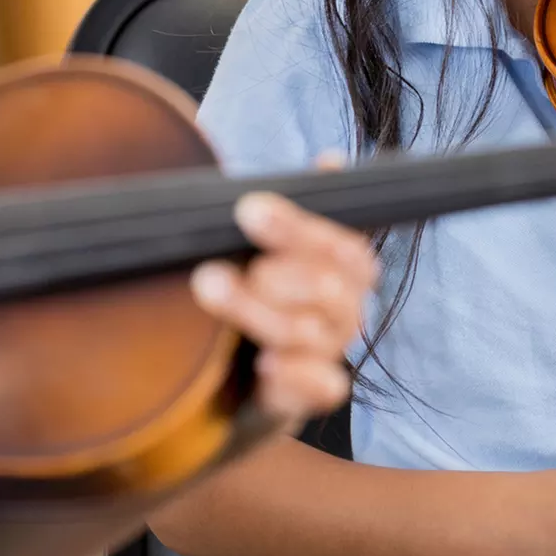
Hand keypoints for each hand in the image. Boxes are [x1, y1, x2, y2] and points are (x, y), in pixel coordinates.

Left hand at [188, 177, 376, 426]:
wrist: (233, 379)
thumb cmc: (257, 296)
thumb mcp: (269, 249)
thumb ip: (301, 210)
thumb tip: (334, 160)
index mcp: (346, 269)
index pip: (342, 246)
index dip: (297, 227)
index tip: (249, 208)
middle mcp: (346, 309)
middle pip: (329, 289)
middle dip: (272, 274)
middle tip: (213, 266)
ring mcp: (329, 353)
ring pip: (311, 332)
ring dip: (256, 312)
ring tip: (209, 289)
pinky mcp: (309, 395)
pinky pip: (324, 387)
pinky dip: (296, 373)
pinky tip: (263, 362)